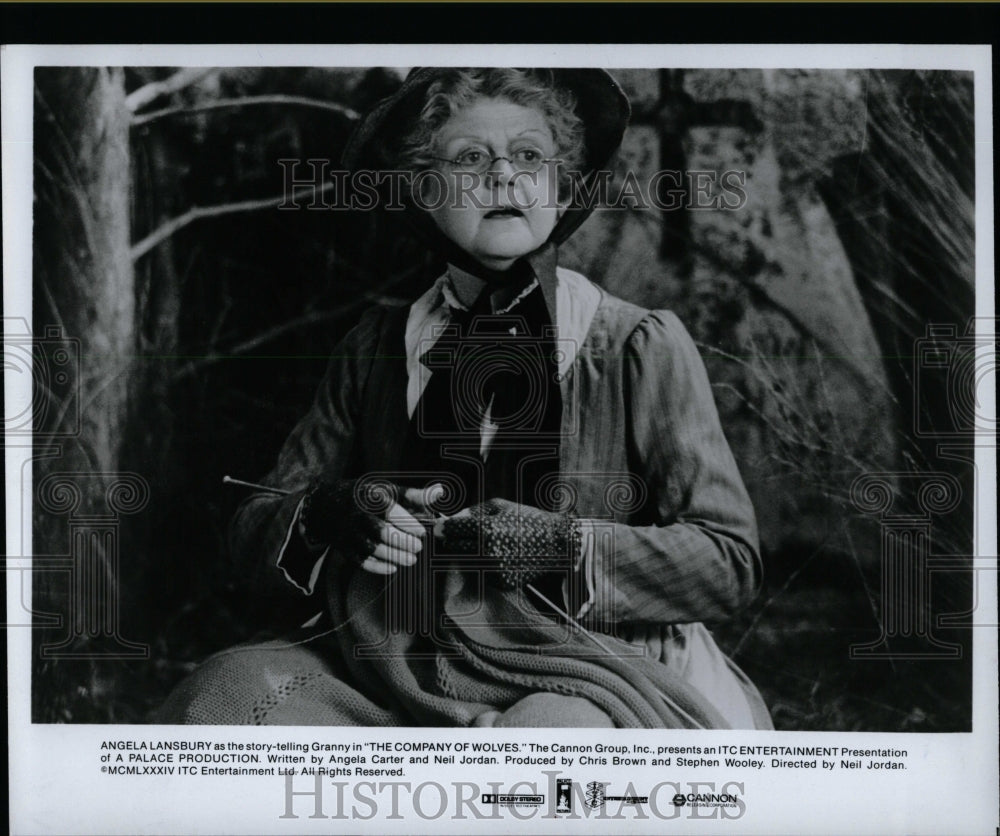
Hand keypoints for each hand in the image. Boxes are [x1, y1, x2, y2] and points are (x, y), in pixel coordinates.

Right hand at [301, 478, 444, 574]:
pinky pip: (360, 560)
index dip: (408, 523)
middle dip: (402, 542)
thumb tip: (440, 493)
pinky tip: (393, 568)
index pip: (390, 511)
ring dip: (393, 556)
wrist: (323, 505)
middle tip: (418, 548)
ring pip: (372, 548)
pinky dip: (376, 566)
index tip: (422, 532)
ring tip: (412, 560)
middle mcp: (357, 515)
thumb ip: (413, 494)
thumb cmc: (363, 496)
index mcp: (369, 497)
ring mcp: (349, 532)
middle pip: (381, 531)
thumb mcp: (386, 489)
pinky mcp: (344, 546)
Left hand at [435, 498, 580, 589]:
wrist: (557, 543)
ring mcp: (494, 569)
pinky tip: (496, 556)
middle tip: (456, 536)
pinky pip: (482, 573)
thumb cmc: (528, 519)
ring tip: (480, 544)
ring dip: (466, 554)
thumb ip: (472, 511)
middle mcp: (487, 551)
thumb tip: (451, 519)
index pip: (452, 530)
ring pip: (465, 562)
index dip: (443, 528)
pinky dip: (483, 565)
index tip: (440, 527)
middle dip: (452, 541)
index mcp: (485, 529)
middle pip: (453, 548)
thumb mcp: (500, 506)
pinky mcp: (501, 581)